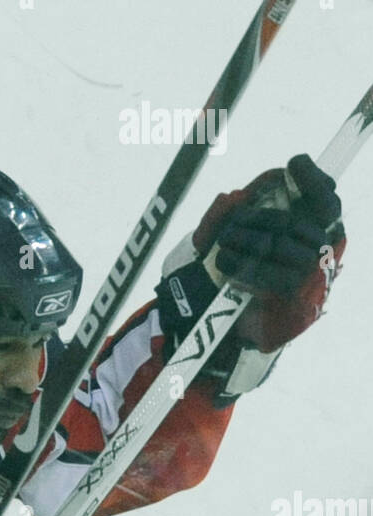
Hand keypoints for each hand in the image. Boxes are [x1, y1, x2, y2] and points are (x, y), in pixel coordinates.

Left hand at [195, 154, 344, 351]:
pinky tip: (225, 263)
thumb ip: (220, 215)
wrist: (228, 320)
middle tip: (236, 223)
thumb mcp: (221, 238)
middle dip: (261, 218)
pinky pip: (272, 276)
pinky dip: (244, 267)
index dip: (313, 179)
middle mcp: (320, 249)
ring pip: (280, 246)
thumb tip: (230, 198)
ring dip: (248, 241)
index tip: (293, 164)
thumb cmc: (232, 270)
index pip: (325, 199)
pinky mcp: (295, 300)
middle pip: (295, 221)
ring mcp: (310, 276)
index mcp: (314, 228)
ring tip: (225, 244)